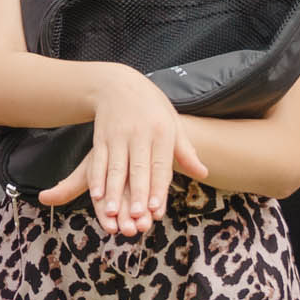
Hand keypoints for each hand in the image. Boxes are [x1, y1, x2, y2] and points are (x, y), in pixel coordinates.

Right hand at [35, 71, 204, 236]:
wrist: (119, 84)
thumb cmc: (152, 107)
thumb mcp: (173, 123)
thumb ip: (186, 151)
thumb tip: (203, 172)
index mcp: (162, 132)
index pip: (161, 165)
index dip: (158, 188)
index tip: (157, 209)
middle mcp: (139, 134)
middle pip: (138, 169)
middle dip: (137, 193)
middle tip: (137, 216)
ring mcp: (118, 136)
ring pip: (116, 168)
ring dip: (114, 191)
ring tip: (112, 212)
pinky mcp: (101, 137)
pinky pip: (99, 161)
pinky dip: (97, 178)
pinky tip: (96, 194)